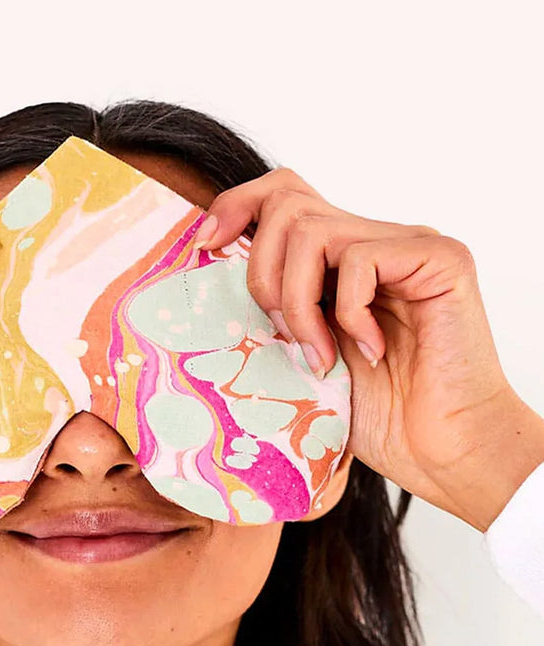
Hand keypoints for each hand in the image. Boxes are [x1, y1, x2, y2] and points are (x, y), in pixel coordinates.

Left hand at [195, 168, 543, 530]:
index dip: (235, 207)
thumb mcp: (301, 353)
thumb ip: (273, 308)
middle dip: (261, 271)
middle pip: (286, 201)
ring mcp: (409, 245)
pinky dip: (347, 313)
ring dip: (297, 302)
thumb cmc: (377, 416)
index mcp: (340, 259)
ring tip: (319, 354)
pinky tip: (369, 351)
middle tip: (279, 332)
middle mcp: (375, 240)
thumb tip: (209, 271)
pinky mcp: (440, 259)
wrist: (440, 452)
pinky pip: (358, 259)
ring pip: (311, 230)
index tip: (205, 249)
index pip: (281, 193)